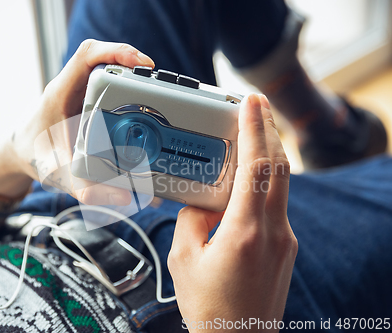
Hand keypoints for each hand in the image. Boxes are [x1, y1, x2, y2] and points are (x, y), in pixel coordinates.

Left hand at [0, 40, 154, 204]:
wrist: (20, 151)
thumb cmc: (34, 154)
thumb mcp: (59, 174)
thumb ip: (87, 189)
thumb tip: (123, 197)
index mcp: (61, 93)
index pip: (87, 56)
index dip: (116, 52)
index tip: (140, 64)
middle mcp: (70, 85)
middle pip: (103, 58)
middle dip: (131, 63)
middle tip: (155, 82)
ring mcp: (78, 89)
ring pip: (106, 68)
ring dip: (130, 73)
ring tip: (153, 88)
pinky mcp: (85, 96)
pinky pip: (107, 81)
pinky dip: (125, 84)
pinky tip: (139, 97)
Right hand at [168, 94, 297, 331]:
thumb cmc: (209, 307)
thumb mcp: (184, 259)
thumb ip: (191, 219)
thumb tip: (200, 201)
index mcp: (244, 232)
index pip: (257, 167)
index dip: (255, 129)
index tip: (252, 102)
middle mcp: (273, 232)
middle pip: (280, 167)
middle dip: (268, 130)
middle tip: (256, 105)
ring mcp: (285, 240)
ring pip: (282, 184)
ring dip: (269, 154)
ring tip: (252, 133)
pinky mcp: (285, 247)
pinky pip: (277, 204)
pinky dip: (266, 181)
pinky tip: (250, 178)